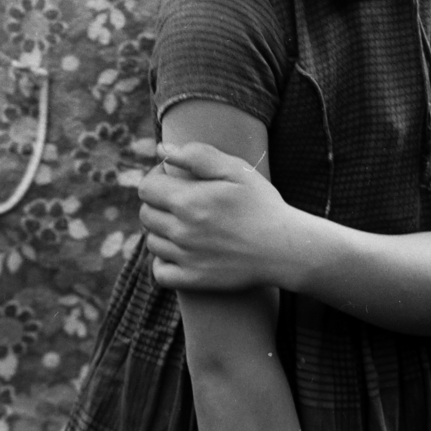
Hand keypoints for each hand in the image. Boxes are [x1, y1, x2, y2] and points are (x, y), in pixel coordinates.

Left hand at [140, 142, 297, 292]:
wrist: (284, 248)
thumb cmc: (262, 204)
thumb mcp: (236, 169)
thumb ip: (197, 155)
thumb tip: (162, 150)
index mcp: (188, 201)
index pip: (146, 188)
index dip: (156, 177)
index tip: (174, 177)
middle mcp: (181, 232)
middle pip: (146, 214)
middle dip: (158, 202)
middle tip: (183, 199)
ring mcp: (186, 258)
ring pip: (152, 241)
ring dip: (162, 230)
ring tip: (185, 223)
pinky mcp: (193, 279)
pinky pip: (159, 272)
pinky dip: (162, 261)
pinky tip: (178, 251)